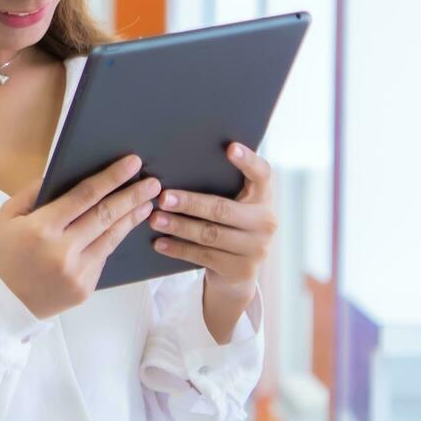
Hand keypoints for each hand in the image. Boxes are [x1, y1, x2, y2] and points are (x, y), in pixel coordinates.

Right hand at [0, 154, 160, 319]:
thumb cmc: (0, 255)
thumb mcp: (7, 217)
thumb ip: (33, 192)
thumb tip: (62, 174)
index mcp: (42, 228)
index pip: (85, 195)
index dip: (112, 178)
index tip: (132, 164)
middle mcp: (63, 251)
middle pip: (106, 215)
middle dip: (133, 195)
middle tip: (153, 183)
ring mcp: (76, 273)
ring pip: (112, 238)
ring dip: (132, 218)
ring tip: (147, 203)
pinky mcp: (84, 289)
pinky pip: (102, 259)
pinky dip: (112, 241)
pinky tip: (122, 227)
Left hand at [149, 142, 275, 293]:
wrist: (239, 272)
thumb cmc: (229, 226)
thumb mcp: (235, 205)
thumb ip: (222, 187)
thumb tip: (180, 164)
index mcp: (264, 197)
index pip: (262, 174)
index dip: (248, 160)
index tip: (230, 147)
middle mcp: (265, 222)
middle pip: (223, 209)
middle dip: (190, 203)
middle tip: (163, 197)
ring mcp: (256, 248)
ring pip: (210, 234)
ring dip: (179, 226)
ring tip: (155, 219)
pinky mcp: (241, 270)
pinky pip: (203, 256)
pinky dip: (178, 248)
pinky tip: (160, 243)